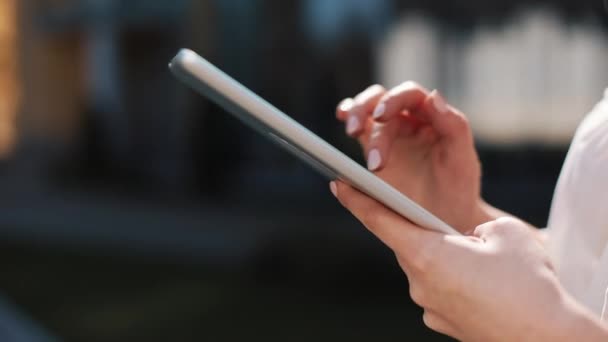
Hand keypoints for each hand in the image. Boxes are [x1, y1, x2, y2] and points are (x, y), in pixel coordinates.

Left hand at [331, 181, 607, 340]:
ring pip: (428, 268)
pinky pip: (440, 290)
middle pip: (410, 244)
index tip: (338, 184)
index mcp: (426, 255)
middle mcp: (418, 283)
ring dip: (445, 258)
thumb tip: (465, 238)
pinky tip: (483, 285)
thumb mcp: (506, 232)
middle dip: (429, 232)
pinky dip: (454, 281)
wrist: (547, 339)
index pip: (380, 220)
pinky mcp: (442, 323)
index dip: (357, 200)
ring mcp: (429, 307)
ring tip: (485, 263)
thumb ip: (474, 225)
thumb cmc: (528, 285)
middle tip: (459, 230)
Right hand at [336, 82, 489, 231]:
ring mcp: (391, 134)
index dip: (394, 100)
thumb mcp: (463, 161)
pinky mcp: (375, 149)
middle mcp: (411, 120)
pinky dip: (348, 114)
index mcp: (433, 118)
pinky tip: (342, 116)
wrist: (444, 220)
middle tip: (355, 132)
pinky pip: (361, 126)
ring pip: (368, 108)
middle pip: (382, 99)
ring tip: (351, 132)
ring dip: (356, 114)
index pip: (411, 95)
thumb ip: (454, 126)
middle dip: (366, 112)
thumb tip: (433, 96)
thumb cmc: (458, 190)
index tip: (381, 116)